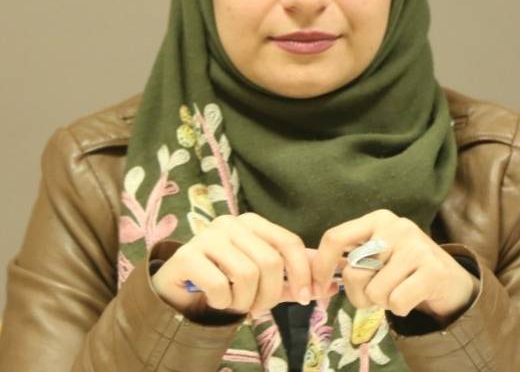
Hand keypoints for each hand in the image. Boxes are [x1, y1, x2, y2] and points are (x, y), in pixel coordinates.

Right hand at [151, 212, 336, 317]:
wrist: (177, 289)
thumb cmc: (225, 280)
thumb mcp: (263, 277)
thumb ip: (293, 277)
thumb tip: (331, 283)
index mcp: (252, 222)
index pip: (289, 242)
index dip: (303, 272)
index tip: (306, 298)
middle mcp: (231, 223)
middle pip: (270, 262)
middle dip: (271, 295)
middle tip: (260, 308)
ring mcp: (208, 236)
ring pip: (247, 275)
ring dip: (246, 302)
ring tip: (236, 304)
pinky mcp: (188, 255)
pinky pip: (221, 286)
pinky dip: (223, 303)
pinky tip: (216, 300)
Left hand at [311, 209, 479, 323]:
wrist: (449, 278)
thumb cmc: (403, 267)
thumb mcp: (376, 253)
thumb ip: (351, 258)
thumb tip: (314, 274)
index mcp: (377, 219)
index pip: (335, 238)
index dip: (321, 266)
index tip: (317, 287)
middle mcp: (395, 226)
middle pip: (354, 272)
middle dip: (360, 294)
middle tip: (376, 293)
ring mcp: (416, 246)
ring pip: (375, 291)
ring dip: (383, 302)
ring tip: (397, 291)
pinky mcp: (433, 270)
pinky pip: (397, 303)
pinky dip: (400, 309)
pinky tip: (411, 297)